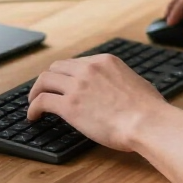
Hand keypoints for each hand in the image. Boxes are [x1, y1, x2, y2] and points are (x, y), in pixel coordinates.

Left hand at [27, 54, 167, 150]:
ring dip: (36, 91)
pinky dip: (33, 107)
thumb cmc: (148, 109)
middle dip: (49, 79)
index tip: (63, 84)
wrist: (146, 121)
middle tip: (45, 91)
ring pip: (45, 80)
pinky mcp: (69, 105)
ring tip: (33, 103)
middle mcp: (89, 68)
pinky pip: (42, 101)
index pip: (77, 63)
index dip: (66, 75)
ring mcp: (77, 85)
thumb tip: (120, 88)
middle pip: (57, 67)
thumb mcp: (136, 82)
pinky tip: (34, 116)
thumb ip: (121, 81)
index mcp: (105, 61)